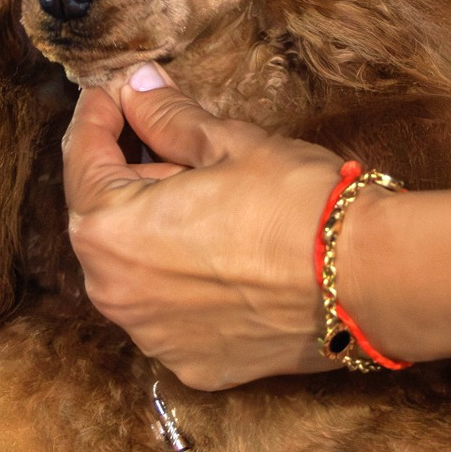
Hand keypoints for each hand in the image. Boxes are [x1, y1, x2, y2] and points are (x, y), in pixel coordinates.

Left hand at [63, 72, 336, 387]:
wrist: (368, 278)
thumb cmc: (297, 204)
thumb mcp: (226, 142)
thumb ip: (166, 116)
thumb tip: (136, 87)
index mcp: (109, 231)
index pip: (82, 158)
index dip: (99, 114)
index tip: (116, 91)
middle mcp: (116, 294)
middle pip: (104, 217)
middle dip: (131, 175)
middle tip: (172, 140)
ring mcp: (153, 336)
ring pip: (135, 269)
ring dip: (156, 232)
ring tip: (208, 201)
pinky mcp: (193, 364)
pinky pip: (171, 311)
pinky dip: (186, 282)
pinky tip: (227, 257)